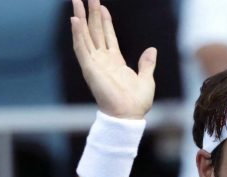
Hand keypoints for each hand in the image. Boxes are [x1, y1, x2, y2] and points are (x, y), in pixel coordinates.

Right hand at [70, 0, 155, 118]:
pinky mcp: (90, 68)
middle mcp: (102, 60)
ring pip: (85, 36)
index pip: (108, 36)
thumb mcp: (146, 78)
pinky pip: (81, 48)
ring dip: (81, 18)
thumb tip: (151, 50)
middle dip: (91, 13)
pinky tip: (75, 20)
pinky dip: (77, 34)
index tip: (102, 7)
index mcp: (115, 61)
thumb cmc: (137, 102)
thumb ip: (147, 63)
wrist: (129, 115)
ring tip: (77, 1)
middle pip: (95, 31)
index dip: (105, 21)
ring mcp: (95, 63)